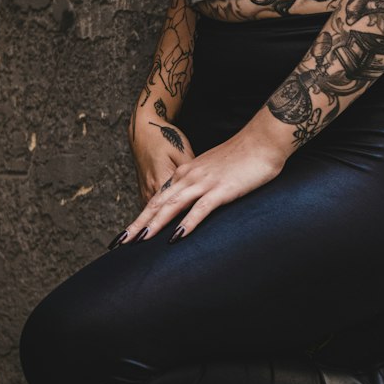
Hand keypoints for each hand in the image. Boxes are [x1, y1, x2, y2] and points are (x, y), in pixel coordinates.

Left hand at [111, 125, 288, 246]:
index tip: (126, 235)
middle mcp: (189, 177)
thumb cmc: (243, 157)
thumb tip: (193, 202)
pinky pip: (201, 208)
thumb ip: (201, 184)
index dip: (140, 217)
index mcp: (186, 173)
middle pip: (158, 204)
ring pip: (173, 206)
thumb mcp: (214, 170)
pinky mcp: (222, 189)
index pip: (158, 198)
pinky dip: (187, 223)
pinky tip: (177, 237)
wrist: (262, 140)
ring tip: (139, 242)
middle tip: (120, 243)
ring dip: (155, 224)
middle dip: (138, 225)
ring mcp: (205, 183)